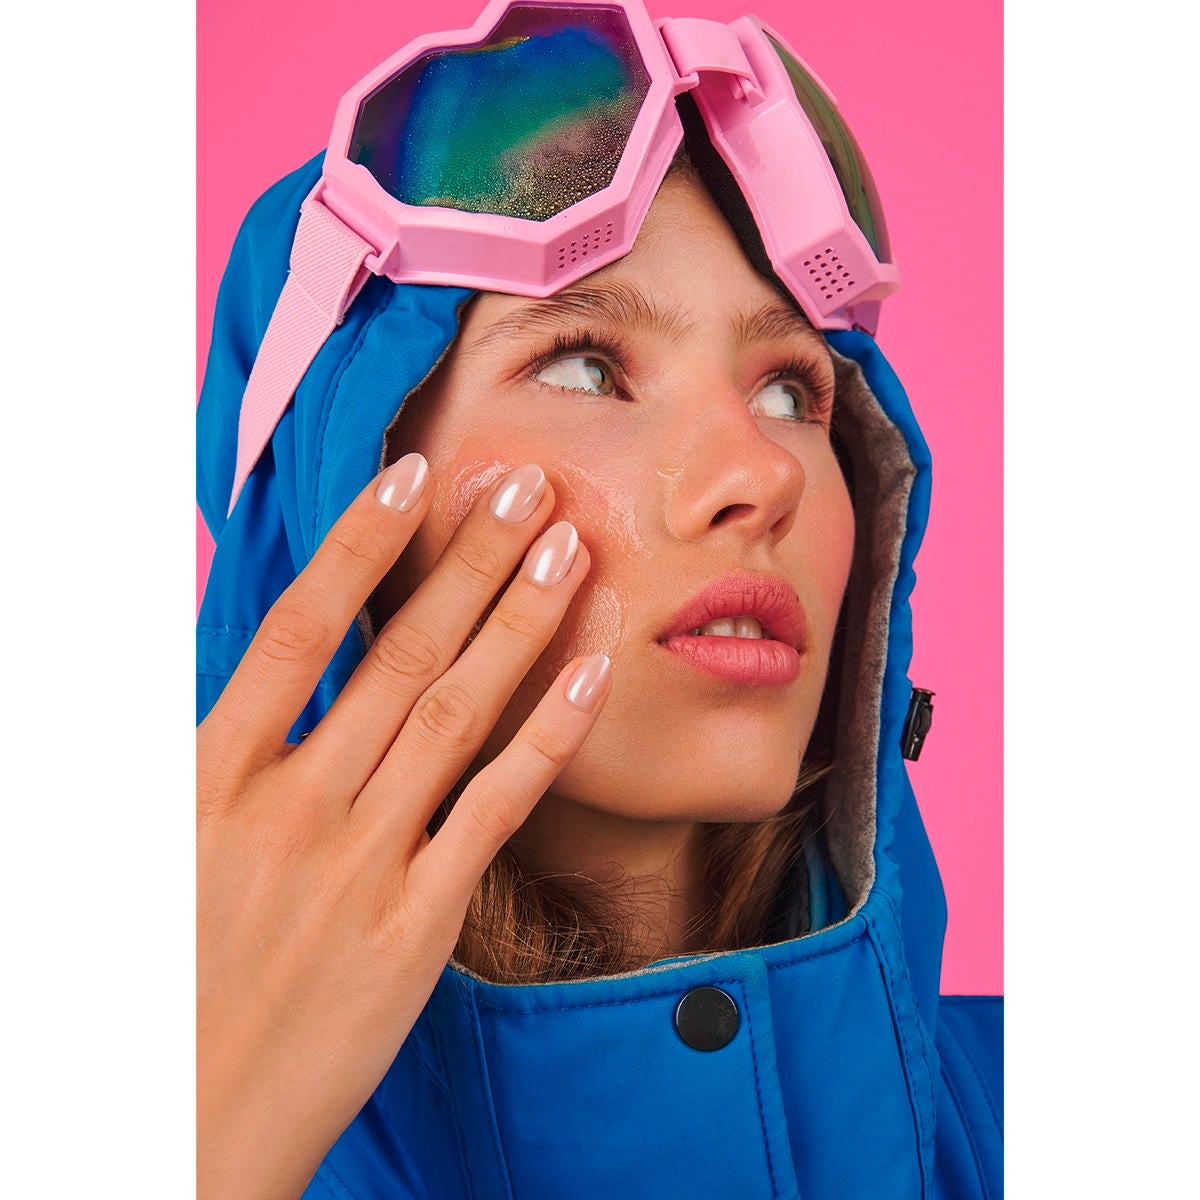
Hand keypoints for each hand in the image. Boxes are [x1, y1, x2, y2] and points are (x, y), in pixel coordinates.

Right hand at [197, 455, 610, 1199]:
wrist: (175, 1130)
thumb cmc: (157, 981)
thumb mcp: (157, 846)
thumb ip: (219, 752)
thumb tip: (268, 671)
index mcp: (211, 774)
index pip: (299, 626)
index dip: (361, 542)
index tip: (413, 473)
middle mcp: (291, 804)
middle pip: (399, 653)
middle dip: (472, 559)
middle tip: (530, 485)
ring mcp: (359, 863)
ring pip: (458, 713)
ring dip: (521, 623)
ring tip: (571, 551)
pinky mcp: (415, 925)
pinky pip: (496, 809)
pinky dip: (548, 737)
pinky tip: (591, 676)